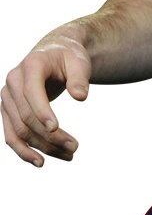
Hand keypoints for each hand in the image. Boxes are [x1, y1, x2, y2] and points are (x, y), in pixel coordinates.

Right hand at [2, 34, 90, 166]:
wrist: (56, 52)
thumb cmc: (69, 57)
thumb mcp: (79, 61)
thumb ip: (80, 77)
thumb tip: (81, 97)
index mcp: (31, 65)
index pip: (32, 92)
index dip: (42, 111)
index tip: (57, 129)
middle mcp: (14, 81)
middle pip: (26, 116)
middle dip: (49, 135)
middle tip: (75, 147)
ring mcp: (8, 97)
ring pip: (19, 130)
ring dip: (42, 147)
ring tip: (68, 155)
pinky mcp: (8, 110)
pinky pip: (12, 135)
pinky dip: (24, 150)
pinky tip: (40, 161)